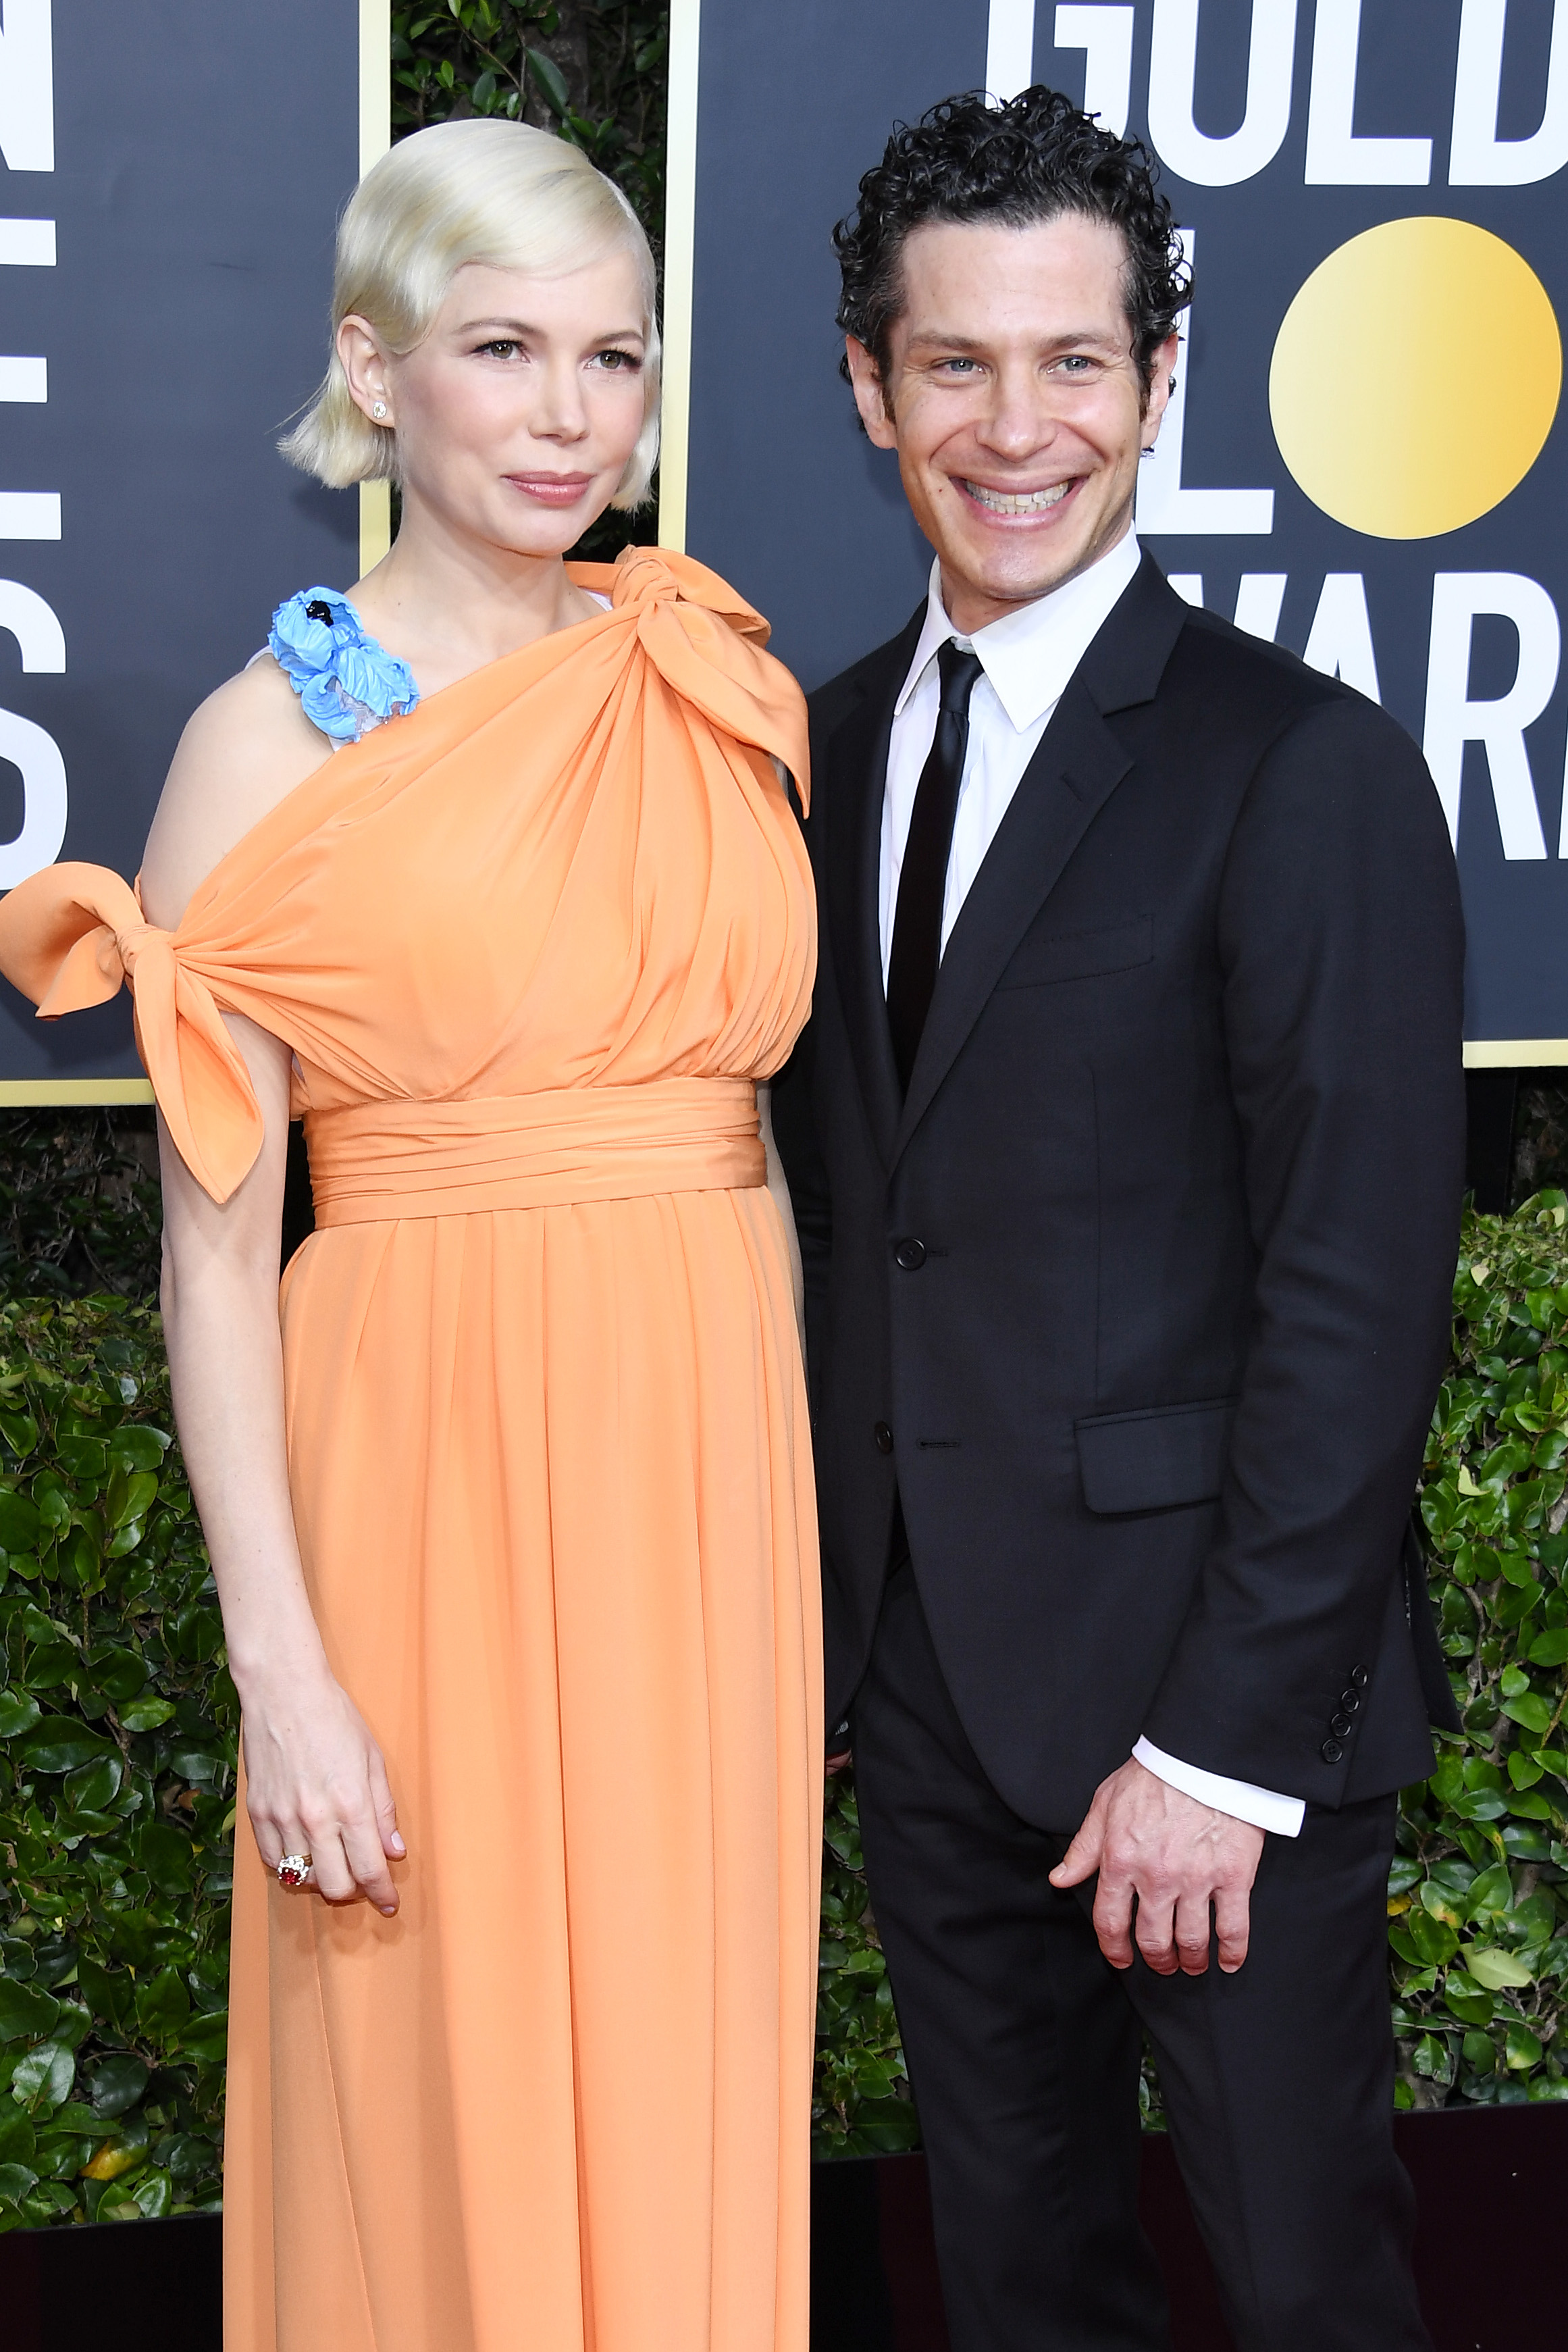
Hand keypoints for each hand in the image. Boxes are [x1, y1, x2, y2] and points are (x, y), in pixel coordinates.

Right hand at [240, 1661, 404, 1914]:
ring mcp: (282, 1819)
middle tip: (360, 1878)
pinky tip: (303, 1851)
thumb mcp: (372, 1759)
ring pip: (303, 1878)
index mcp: (351, 1804)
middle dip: (353, 1890)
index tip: (389, 1903)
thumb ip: (383, 1809)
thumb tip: (393, 1851)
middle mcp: (315, 1819)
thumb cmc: (334, 1718)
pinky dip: (291, 1866)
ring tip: (332, 1860)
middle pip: (335, 1886)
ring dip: (321, 1877)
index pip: (369, 1869)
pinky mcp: (257, 1814)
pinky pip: (274, 1862)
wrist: (283, 1692)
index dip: (381, 1893)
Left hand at [1049, 1758, 1263, 1975]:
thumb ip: (1084, 1848)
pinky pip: (1234, 1928)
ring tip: (1192, 1963)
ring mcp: (1197, 1879)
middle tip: (1162, 1964)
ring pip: (1192, 1941)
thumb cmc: (1153, 1775)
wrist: (1203, 1754)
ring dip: (1191, 1961)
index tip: (1121, 1959)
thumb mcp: (1105, 1804)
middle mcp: (1156, 1877)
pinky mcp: (1234, 1876)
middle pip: (1153, 1940)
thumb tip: (1060, 1879)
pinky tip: (1229, 1960)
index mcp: (1121, 1860)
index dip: (1114, 1949)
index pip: (1110, 1922)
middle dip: (1157, 1960)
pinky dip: (1233, 1953)